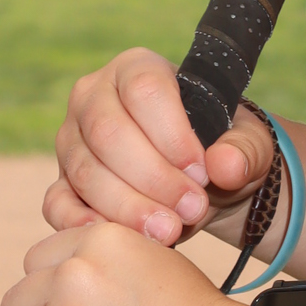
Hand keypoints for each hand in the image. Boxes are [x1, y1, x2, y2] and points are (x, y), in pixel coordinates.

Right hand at [45, 48, 275, 247]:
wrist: (202, 182)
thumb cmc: (220, 147)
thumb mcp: (247, 142)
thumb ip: (244, 150)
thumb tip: (225, 166)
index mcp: (136, 68)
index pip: (144, 91)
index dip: (172, 135)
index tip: (201, 172)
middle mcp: (92, 97)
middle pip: (108, 133)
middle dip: (152, 178)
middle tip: (191, 209)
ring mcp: (71, 141)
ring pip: (85, 171)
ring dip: (128, 206)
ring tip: (170, 230)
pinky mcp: (61, 183)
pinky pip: (58, 203)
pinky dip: (82, 223)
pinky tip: (117, 237)